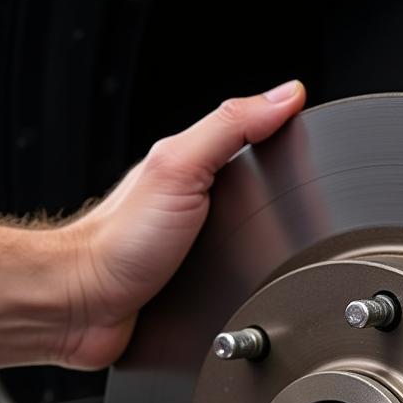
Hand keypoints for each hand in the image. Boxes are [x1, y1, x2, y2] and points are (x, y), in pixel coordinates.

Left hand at [57, 80, 305, 368]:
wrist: (85, 307)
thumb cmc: (119, 243)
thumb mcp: (180, 167)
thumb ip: (229, 127)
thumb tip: (284, 95)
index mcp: (190, 167)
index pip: (250, 139)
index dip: (284, 134)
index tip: (317, 130)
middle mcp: (190, 204)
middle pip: (254, 191)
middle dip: (285, 198)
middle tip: (316, 197)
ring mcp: (191, 247)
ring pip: (247, 238)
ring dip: (268, 245)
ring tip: (294, 243)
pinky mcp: (193, 288)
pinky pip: (234, 277)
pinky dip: (250, 280)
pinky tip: (259, 281)